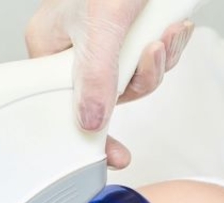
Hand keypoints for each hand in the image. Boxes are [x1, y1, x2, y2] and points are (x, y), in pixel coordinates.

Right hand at [26, 0, 194, 169]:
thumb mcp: (104, 25)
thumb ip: (98, 76)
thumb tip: (92, 122)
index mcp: (51, 46)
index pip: (68, 104)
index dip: (94, 132)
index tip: (114, 156)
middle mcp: (75, 49)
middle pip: (111, 95)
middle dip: (141, 78)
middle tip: (151, 56)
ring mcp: (106, 43)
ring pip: (135, 79)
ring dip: (160, 61)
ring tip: (165, 34)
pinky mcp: (131, 35)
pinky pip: (151, 61)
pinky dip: (168, 49)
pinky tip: (173, 29)